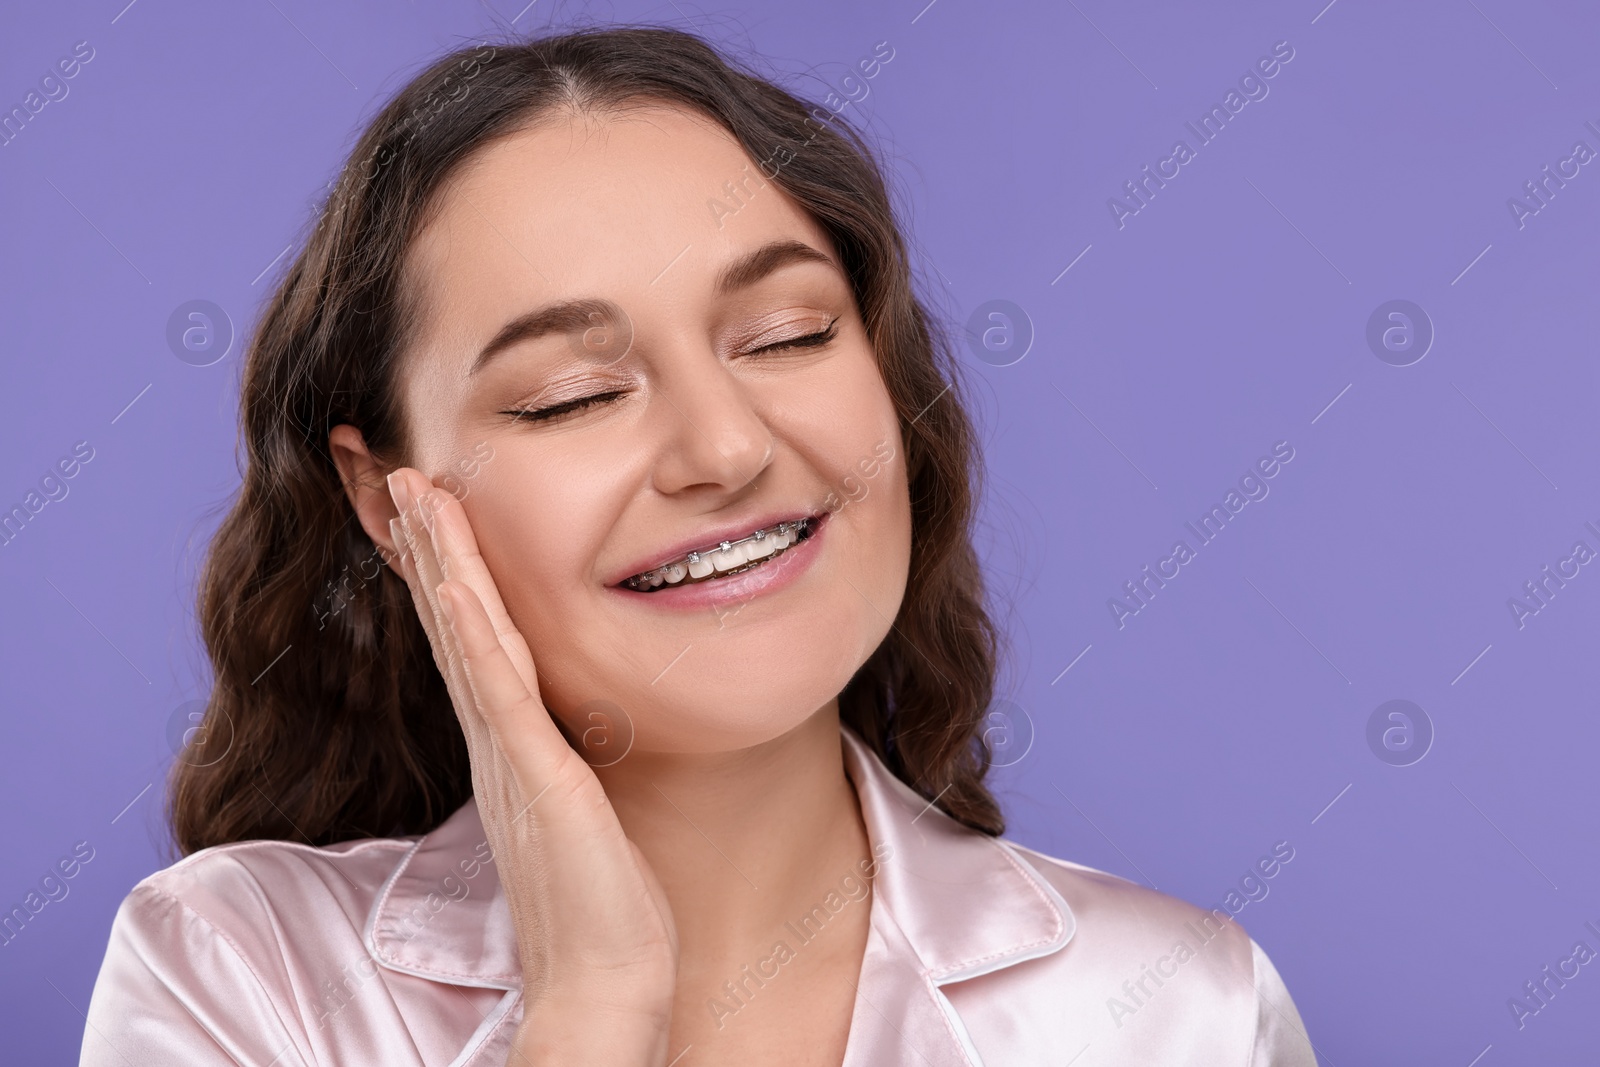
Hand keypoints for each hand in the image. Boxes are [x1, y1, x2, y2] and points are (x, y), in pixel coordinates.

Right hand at [385, 468, 678, 1063]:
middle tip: (398, 466)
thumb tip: (578, 726)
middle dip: (427, 541)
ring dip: (441, 559)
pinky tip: (456, 583)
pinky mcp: (536, 776)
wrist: (602, 982)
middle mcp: (495, 740)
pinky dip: (474, 630)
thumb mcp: (587, 805)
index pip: (471, 634)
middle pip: (452, 619)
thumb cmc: (604, 904)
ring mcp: (509, 755)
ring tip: (418, 488)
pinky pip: (499, 688)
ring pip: (466, 636)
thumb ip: (571, 757)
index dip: (447, 565)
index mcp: (509, 742)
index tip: (430, 500)